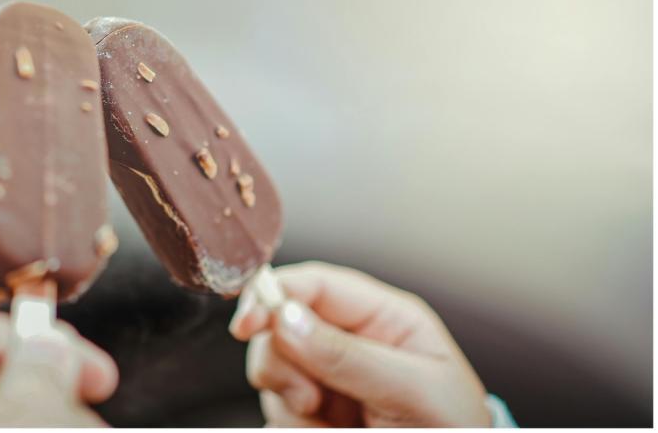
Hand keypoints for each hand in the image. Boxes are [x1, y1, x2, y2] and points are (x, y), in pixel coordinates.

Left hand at [0, 310, 117, 426]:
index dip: (50, 343)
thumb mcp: (37, 413)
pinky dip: (12, 429)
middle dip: (50, 391)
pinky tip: (52, 432)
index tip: (97, 372)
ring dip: (41, 418)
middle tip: (90, 408)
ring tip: (81, 427)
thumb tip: (49, 346)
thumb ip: (46, 367)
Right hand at [229, 261, 490, 426]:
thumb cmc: (455, 430)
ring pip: (272, 373)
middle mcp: (350, 343)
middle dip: (282, 364)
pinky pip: (277, 412)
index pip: (316, 285)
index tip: (248, 323)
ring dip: (290, 405)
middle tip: (310, 400)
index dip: (274, 294)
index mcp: (382, 318)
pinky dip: (294, 427)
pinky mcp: (315, 415)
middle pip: (280, 328)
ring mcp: (329, 381)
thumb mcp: (412, 390)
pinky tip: (329, 431)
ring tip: (330, 424)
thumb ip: (349, 355)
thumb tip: (286, 318)